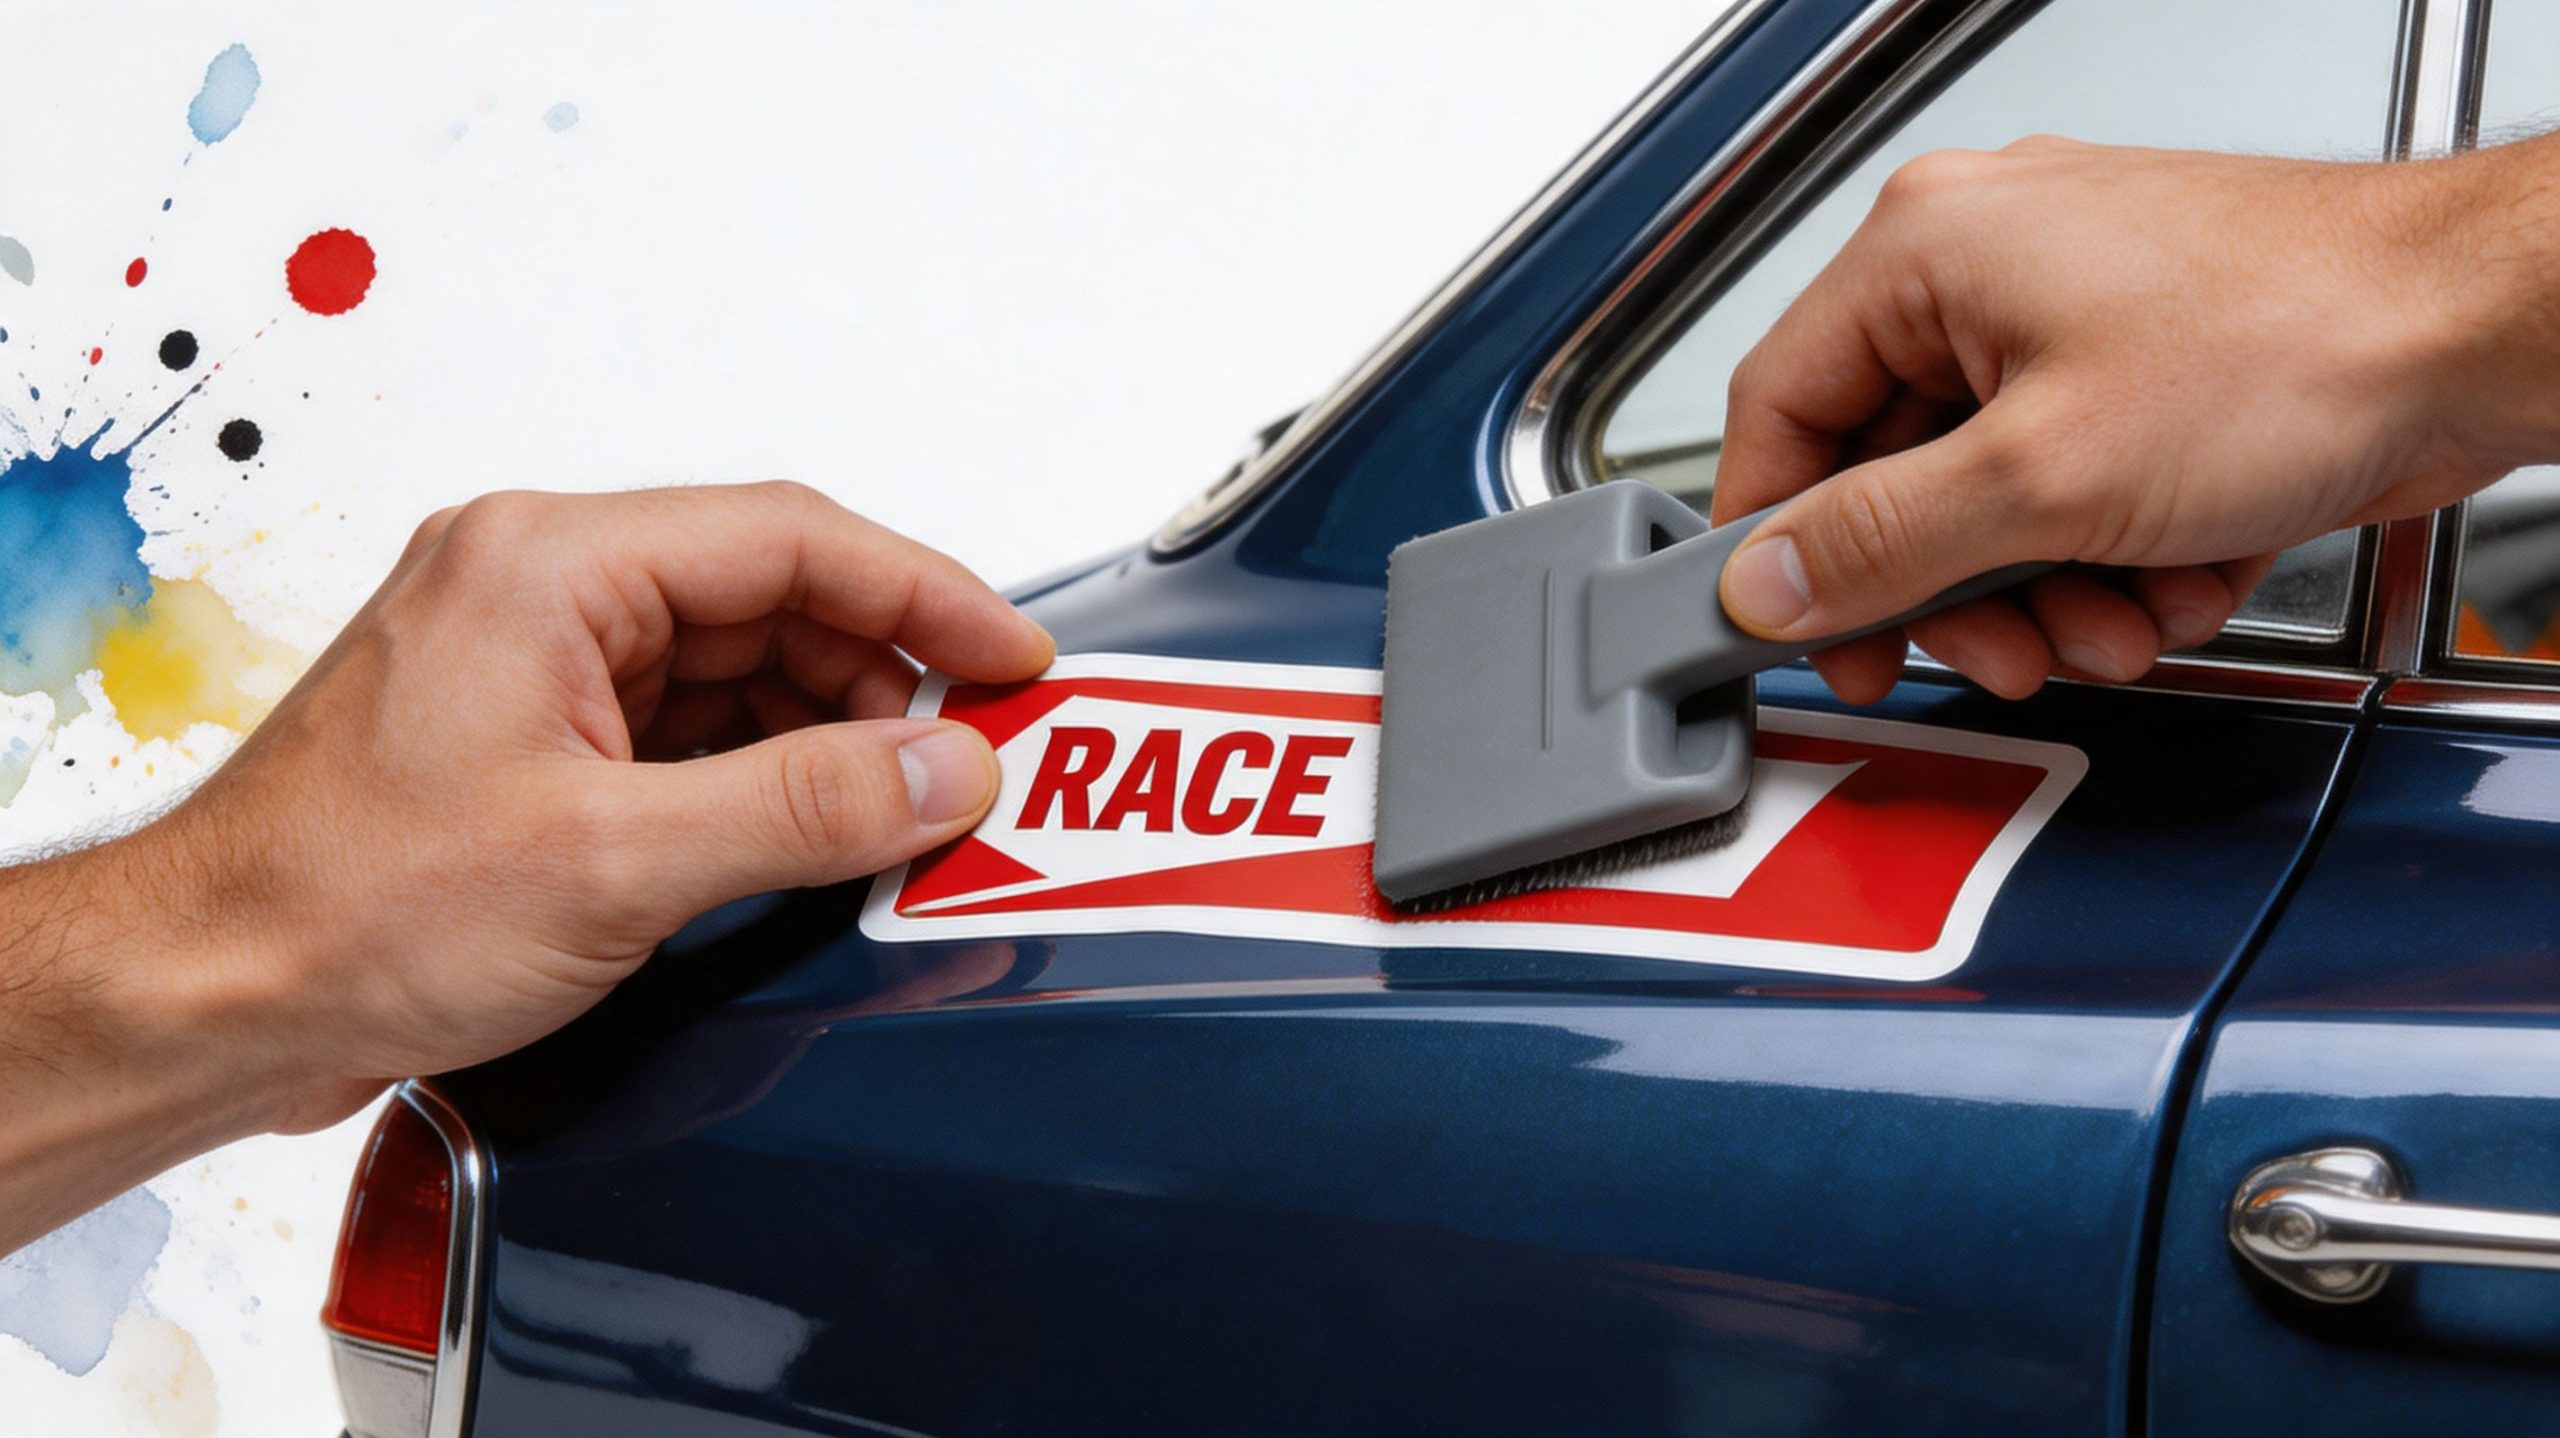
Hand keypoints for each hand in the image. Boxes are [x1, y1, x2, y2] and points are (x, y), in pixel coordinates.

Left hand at [0, 483, 1050, 1247]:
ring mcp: (537, 665)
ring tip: (910, 813)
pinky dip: (767, 778)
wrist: (209, 999)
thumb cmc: (342, 911)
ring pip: (740, 670)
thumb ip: (801, 807)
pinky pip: (692, 731)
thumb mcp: (613, 862)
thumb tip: (943, 771)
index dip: (924, 595)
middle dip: (886, 680)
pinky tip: (818, 837)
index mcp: (547, 564)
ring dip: (831, 737)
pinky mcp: (538, 742)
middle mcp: (540, 590)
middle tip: (979, 758)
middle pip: (773, 600)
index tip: (1014, 660)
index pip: (790, 538)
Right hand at [1710, 134, 2549, 700]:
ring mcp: (2076, 311)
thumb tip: (1764, 584)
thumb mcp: (2038, 478)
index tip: (1794, 627)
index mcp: (1928, 249)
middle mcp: (1989, 262)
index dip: (1777, 541)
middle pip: (1894, 472)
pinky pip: (2077, 486)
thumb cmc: (2299, 341)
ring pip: (1993, 496)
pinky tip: (2173, 577)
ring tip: (2111, 617)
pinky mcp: (2151, 362)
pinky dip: (2116, 554)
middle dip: (1955, 588)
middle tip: (1988, 648)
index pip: (1777, 409)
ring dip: (2046, 588)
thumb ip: (1876, 542)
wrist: (2483, 332)